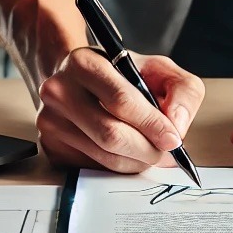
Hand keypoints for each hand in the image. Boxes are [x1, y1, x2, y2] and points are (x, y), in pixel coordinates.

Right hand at [36, 47, 204, 172]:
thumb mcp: (159, 69)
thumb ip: (182, 90)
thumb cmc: (122, 74)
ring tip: (151, 152)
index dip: (152, 124)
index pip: (121, 101)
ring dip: (135, 161)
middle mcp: (60, 90)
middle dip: (146, 149)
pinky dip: (117, 167)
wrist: (80, 79)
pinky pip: (92, 169)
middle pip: (110, 134)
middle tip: (166, 152)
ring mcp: (50, 121)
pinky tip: (127, 154)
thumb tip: (177, 124)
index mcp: (84, 63)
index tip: (173, 139)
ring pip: (103, 157)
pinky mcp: (50, 147)